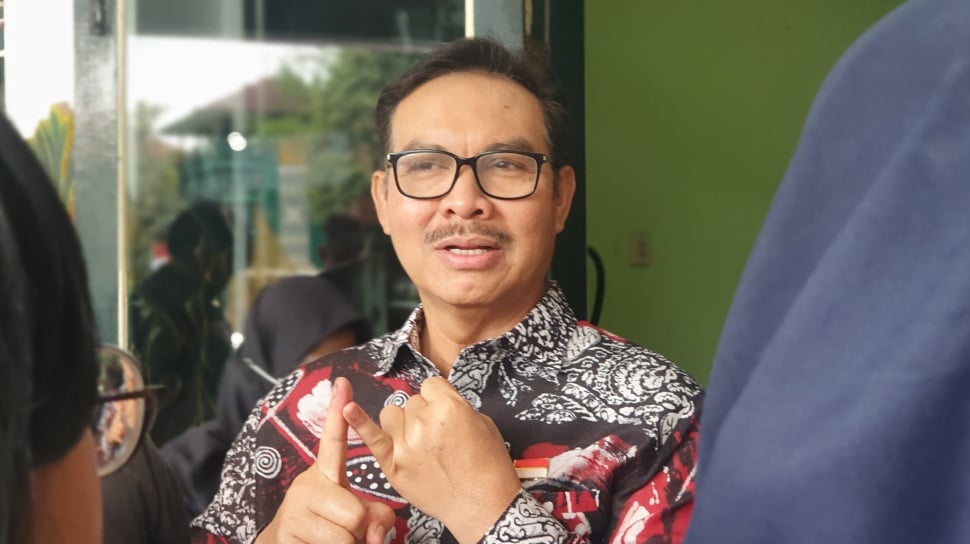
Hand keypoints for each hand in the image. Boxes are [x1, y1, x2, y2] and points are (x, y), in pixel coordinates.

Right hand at [256, 377, 394, 543]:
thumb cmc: (325, 528)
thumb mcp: (353, 515)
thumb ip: (376, 515)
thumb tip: (376, 532)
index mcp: (324, 475)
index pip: (333, 441)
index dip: (338, 413)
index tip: (343, 382)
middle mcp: (306, 486)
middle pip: (356, 512)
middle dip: (359, 529)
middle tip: (347, 531)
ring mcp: (294, 511)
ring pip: (346, 537)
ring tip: (333, 541)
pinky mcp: (287, 534)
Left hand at [344, 377, 520, 543]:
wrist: (482, 506)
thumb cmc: (488, 467)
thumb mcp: (483, 423)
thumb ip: (456, 407)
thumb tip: (438, 403)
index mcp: (449, 407)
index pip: (431, 386)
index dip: (439, 399)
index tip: (444, 412)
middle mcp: (424, 422)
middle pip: (412, 402)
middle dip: (423, 414)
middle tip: (439, 436)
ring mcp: (405, 444)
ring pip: (392, 415)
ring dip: (402, 423)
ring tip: (419, 442)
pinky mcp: (393, 465)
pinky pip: (371, 437)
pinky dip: (358, 422)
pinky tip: (345, 408)